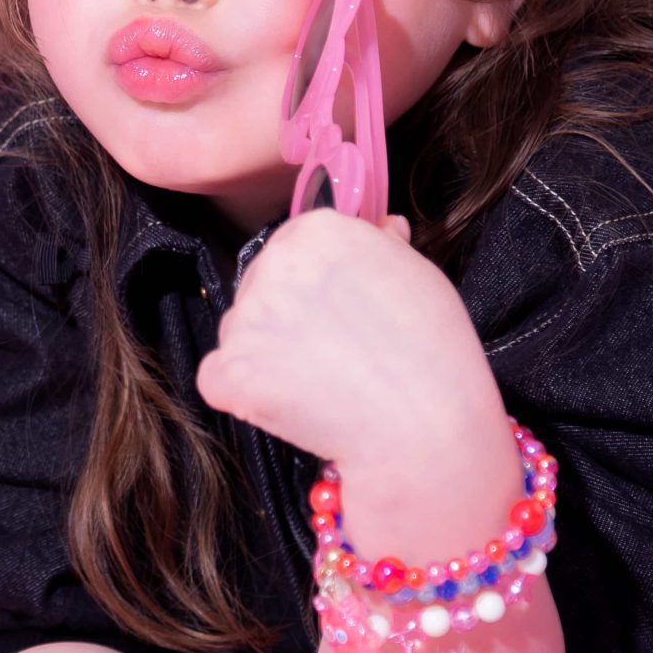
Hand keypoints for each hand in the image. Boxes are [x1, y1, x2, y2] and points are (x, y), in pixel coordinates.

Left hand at [195, 209, 517, 562]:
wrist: (423, 426)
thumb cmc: (433, 351)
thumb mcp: (420, 276)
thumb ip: (384, 247)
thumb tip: (382, 226)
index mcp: (316, 231)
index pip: (292, 248)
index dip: (314, 286)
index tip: (339, 314)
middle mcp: (272, 263)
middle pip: (260, 288)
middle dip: (285, 319)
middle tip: (333, 355)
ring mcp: (244, 318)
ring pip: (240, 332)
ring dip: (265, 356)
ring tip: (321, 383)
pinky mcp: (228, 370)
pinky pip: (219, 378)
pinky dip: (244, 396)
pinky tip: (289, 406)